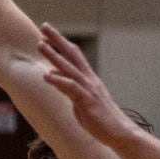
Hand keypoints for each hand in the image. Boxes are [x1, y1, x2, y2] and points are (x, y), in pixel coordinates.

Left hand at [37, 24, 140, 151]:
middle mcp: (89, 80)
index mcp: (88, 79)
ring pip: (69, 68)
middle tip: (44, 26)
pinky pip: (71, 88)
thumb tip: (53, 76)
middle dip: (57, 40)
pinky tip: (47, 76)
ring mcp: (88, 89)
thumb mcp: (80, 100)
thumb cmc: (100, 118)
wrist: (119, 132)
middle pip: (72, 55)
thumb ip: (67, 87)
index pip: (73, 56)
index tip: (48, 32)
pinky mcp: (87, 101)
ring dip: (54, 56)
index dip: (61, 43)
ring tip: (40, 45)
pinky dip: (59, 81)